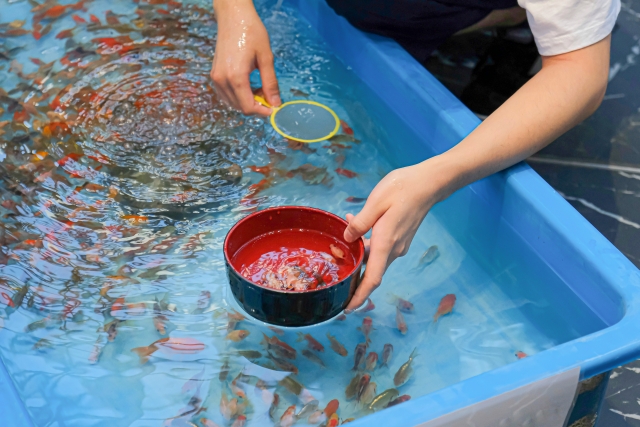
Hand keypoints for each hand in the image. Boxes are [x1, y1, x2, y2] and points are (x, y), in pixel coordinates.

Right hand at [211, 0, 280, 114]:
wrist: (233, 16)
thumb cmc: (251, 32)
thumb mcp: (266, 57)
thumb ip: (270, 83)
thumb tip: (276, 103)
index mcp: (235, 77)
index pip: (248, 107)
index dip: (262, 112)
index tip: (274, 108)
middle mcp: (222, 80)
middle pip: (240, 107)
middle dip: (256, 107)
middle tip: (269, 95)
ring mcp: (216, 78)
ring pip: (232, 103)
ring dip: (247, 102)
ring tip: (260, 88)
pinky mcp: (214, 74)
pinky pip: (226, 95)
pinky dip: (239, 96)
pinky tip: (249, 86)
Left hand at [343, 160, 451, 312]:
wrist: (429, 183)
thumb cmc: (402, 189)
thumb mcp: (376, 202)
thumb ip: (360, 222)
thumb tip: (347, 239)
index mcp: (386, 243)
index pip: (373, 278)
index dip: (360, 296)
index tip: (348, 308)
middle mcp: (394, 249)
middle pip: (372, 272)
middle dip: (355, 278)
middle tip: (335, 277)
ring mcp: (399, 245)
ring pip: (375, 258)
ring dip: (359, 255)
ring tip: (342, 241)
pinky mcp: (401, 238)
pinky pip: (381, 247)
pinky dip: (367, 244)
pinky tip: (357, 225)